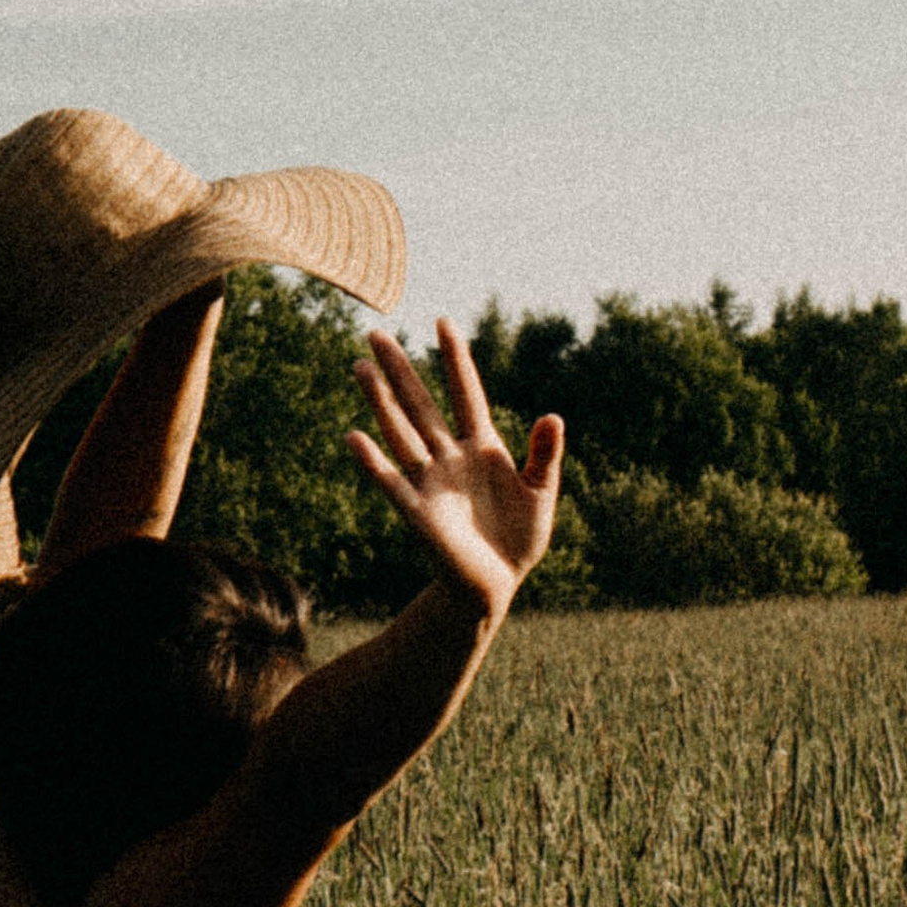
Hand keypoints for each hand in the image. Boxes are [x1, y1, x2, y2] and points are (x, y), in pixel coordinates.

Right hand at [348, 320, 563, 614]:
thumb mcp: (541, 491)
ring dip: (381, 402)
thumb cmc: (519, 536)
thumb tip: (552, 416)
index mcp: (481, 446)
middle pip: (421, 404)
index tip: (443, 322)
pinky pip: (392, 482)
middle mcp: (449, 456)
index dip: (455, 359)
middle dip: (400, 369)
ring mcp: (431, 481)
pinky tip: (354, 437)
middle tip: (375, 333)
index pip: (466, 392)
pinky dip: (373, 462)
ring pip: (401, 433)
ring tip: (361, 368)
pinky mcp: (419, 513)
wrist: (499, 584)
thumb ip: (545, 454)